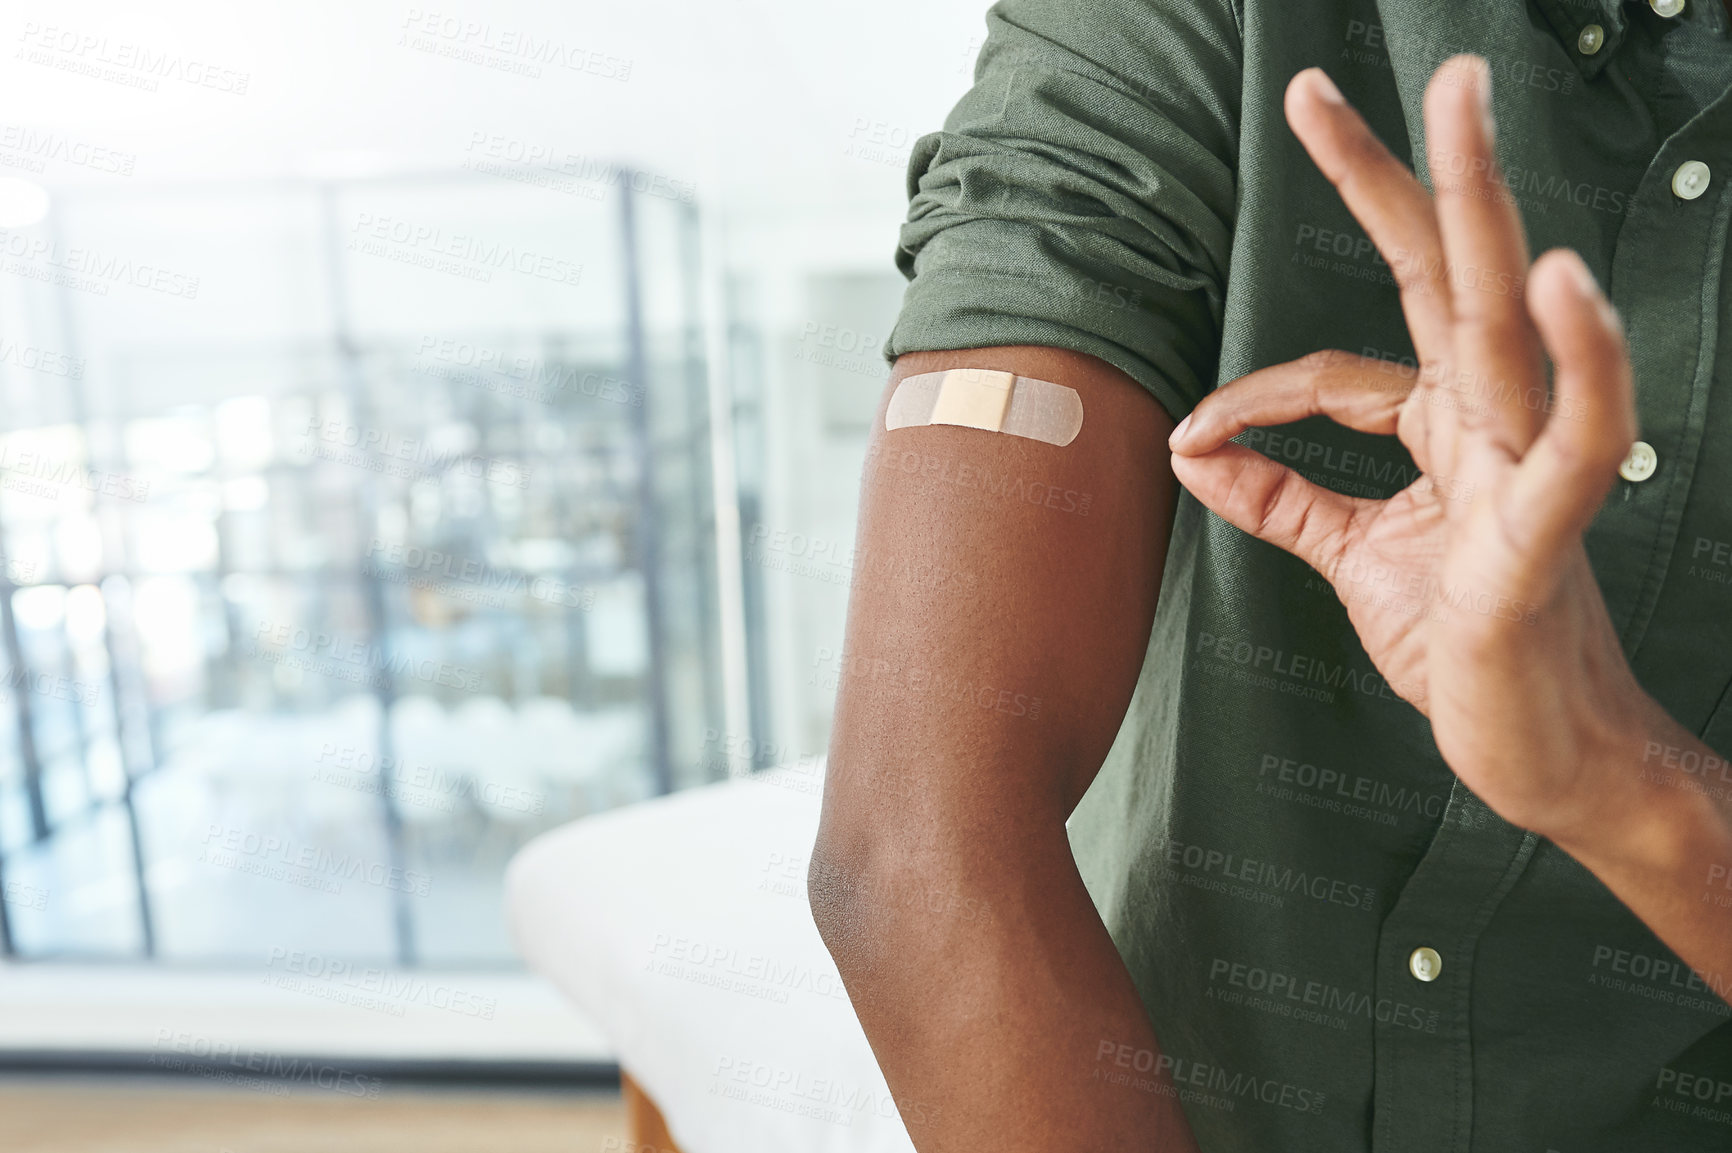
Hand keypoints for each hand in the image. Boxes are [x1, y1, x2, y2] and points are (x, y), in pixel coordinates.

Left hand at [1168, 57, 1651, 842]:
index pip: (1339, 371)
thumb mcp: (1354, 561)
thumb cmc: (1469, 647)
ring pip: (1502, 318)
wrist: (1543, 754)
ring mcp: (1526, 469)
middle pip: (1443, 273)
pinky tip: (1561, 284)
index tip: (1195, 438)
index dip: (1254, 397)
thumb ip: (1281, 501)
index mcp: (1449, 428)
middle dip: (1395, 171)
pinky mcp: (1545, 536)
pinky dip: (1580, 360)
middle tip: (1321, 87)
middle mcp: (1493, 426)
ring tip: (1463, 102)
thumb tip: (1193, 454)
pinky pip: (1575, 437)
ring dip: (1482, 205)